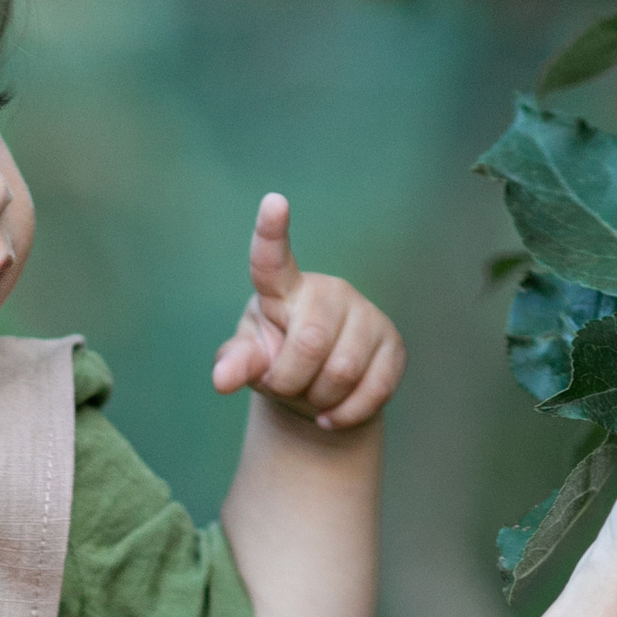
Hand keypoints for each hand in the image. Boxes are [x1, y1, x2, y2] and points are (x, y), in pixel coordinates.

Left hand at [211, 194, 404, 434]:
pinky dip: (344, 415)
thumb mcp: (251, 359)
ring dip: (318, 399)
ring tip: (312, 393)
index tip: (273, 201)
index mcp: (284, 289)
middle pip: (310, 343)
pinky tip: (332, 413)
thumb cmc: (277, 360)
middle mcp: (328, 292)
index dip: (271, 233)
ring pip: (341, 372)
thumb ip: (236, 363)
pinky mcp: (393, 344)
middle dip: (290, 380)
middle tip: (286, 385)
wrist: (318, 390)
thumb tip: (223, 379)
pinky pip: (371, 390)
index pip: (272, 260)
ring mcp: (366, 315)